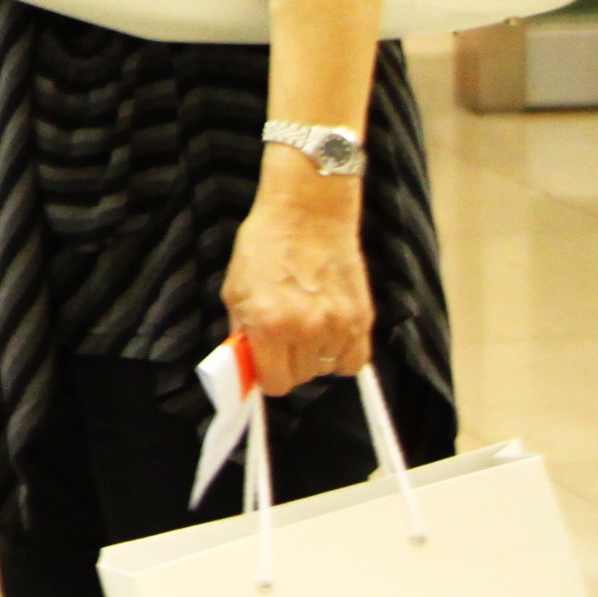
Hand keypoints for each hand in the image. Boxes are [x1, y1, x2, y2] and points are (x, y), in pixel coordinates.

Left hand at [222, 157, 373, 395]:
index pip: (274, 384)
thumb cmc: (265, 246)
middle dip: (288, 363)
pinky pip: (354, 362)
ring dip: (314, 356)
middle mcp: (305, 329)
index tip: (265, 365)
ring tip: (306, 323)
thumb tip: (247, 368)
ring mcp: (338, 325)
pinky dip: (342, 355)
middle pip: (300, 378)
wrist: (307, 212)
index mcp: (268, 323)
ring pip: (325, 370)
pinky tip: (329, 333)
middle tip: (283, 336)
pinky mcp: (362, 319)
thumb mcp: (235, 290)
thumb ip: (242, 333)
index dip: (267, 376)